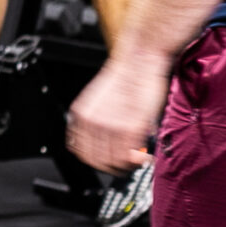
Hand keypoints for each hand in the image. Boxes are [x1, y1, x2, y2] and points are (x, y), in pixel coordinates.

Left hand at [65, 51, 170, 175]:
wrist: (139, 59)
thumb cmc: (125, 78)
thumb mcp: (99, 101)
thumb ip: (97, 124)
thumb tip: (103, 147)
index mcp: (80, 116)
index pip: (82, 153)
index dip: (98, 162)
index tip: (110, 162)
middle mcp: (92, 122)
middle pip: (98, 163)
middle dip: (114, 167)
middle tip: (127, 163)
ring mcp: (111, 126)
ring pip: (114, 163)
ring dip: (128, 166)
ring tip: (137, 158)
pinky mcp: (132, 126)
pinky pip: (131, 156)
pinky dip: (139, 160)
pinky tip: (145, 155)